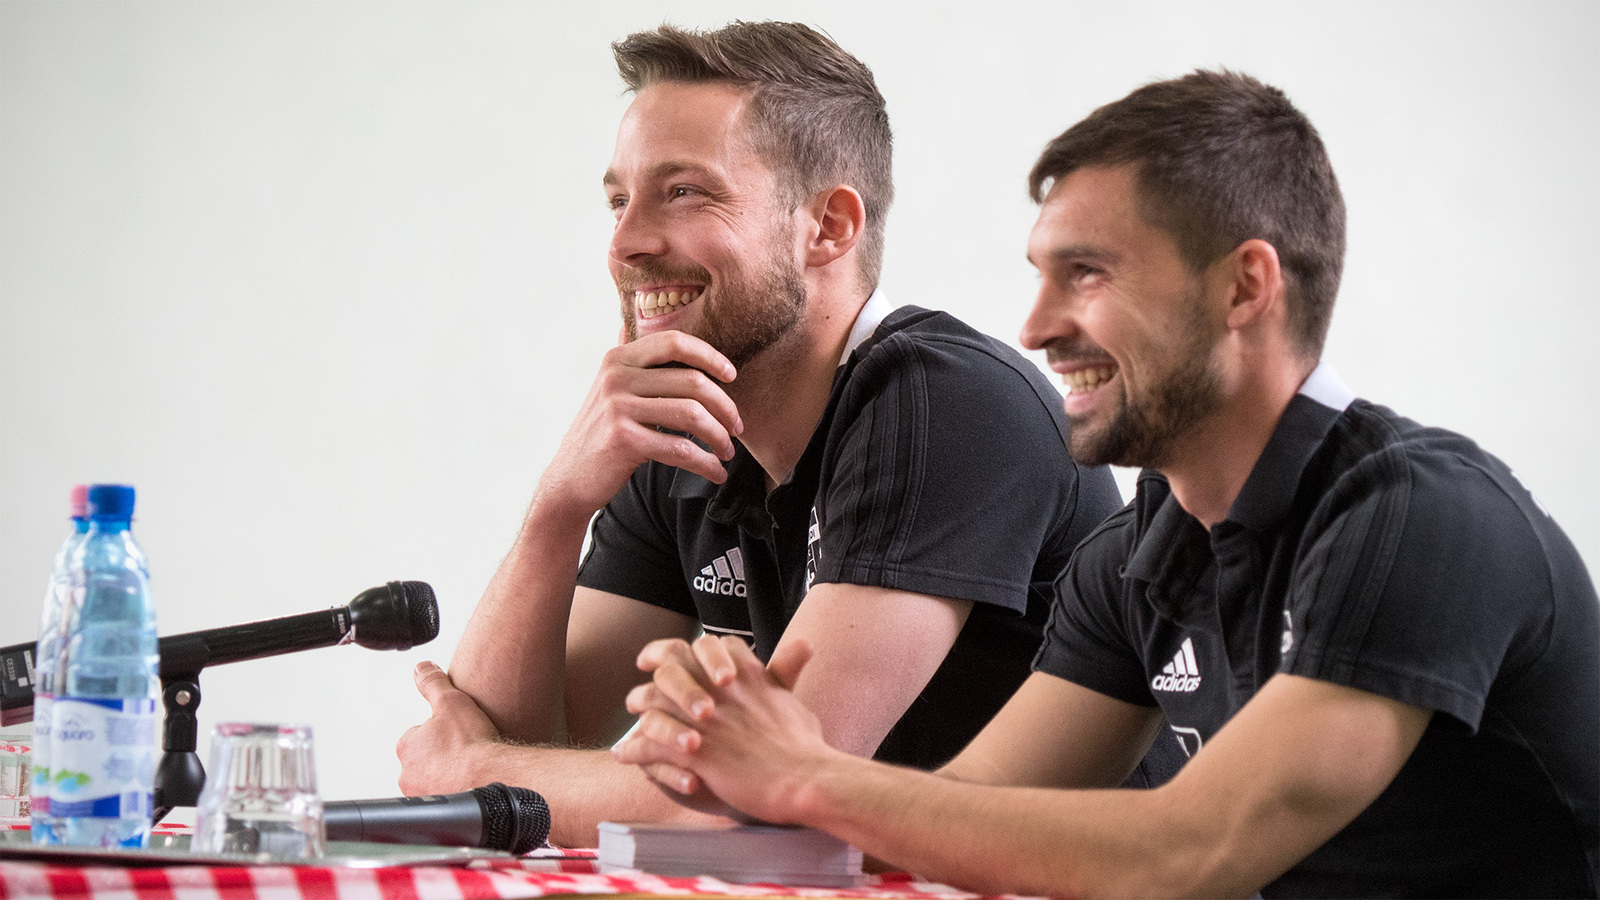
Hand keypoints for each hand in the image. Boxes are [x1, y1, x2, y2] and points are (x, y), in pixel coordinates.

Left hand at [396, 661, 501, 794]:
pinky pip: (445, 797)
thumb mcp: (451, 701)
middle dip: (442, 755)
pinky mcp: (438, 809)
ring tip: (470, 767)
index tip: (456, 734)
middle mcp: (407, 774)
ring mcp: (421, 794)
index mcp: (407, 745)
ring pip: (434, 779)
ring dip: (448, 774)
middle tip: (464, 750)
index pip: (419, 734)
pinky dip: (456, 791)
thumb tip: (422, 668)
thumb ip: (432, 682)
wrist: (492, 777)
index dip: (440, 732)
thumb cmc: (471, 745)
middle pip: (425, 759)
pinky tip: (471, 784)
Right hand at [537, 331, 742, 518]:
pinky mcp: (625, 441)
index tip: (731, 376)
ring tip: (727, 452)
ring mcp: (618, 408)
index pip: (674, 343)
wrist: (569, 478)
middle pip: (692, 381)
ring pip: (692, 415)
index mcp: (617, 359)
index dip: (710, 356)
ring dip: (719, 437)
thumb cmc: (600, 434)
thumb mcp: (609, 390)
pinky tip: (716, 473)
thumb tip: (628, 324)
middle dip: (725, 407)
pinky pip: (681, 450)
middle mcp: (616, 378)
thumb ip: (629, 362)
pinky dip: (706, 464)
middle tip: (737, 428)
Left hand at [614, 635, 832, 824]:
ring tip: (632, 712)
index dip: (692, 648)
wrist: (804, 779)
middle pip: (675, 664)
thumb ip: (788, 669)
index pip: (711, 646)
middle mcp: (720, 690)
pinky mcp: (694, 751)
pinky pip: (650, 744)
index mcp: (745, 674)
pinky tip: (623, 754)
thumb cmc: (804, 745)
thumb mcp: (796, 697)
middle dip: (656, 666)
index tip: (682, 650)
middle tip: (645, 669)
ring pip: (655, 700)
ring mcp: (704, 720)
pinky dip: (633, 749)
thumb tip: (803, 644)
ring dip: (640, 703)